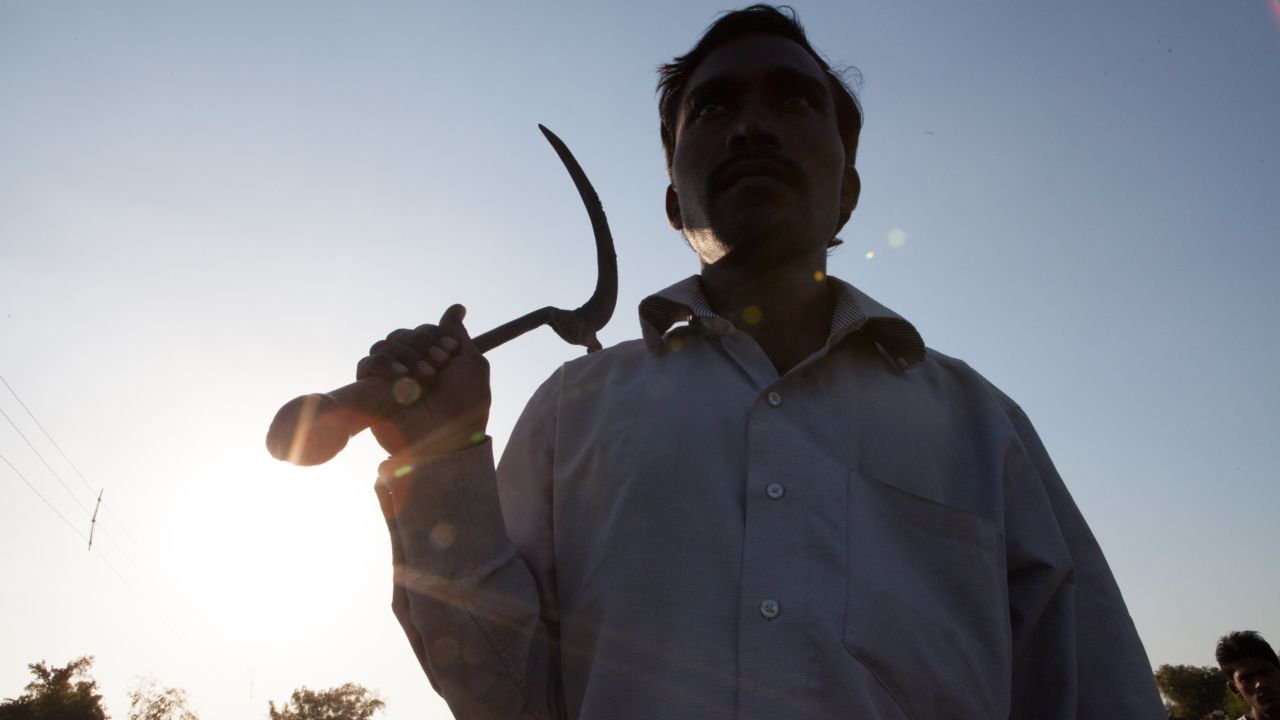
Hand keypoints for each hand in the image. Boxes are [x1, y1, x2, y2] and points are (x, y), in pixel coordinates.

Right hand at [356, 304, 490, 456]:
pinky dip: (384, 363)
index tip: (450, 353)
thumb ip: (458, 335)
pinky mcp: (372, 391)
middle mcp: (410, 367)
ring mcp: (390, 379)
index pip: (424, 329)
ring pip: (384, 344)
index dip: (435, 335)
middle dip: (422, 344)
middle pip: (403, 334)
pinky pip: (367, 363)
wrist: (445, 441)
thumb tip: (457, 307)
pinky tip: (402, 376)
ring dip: (406, 354)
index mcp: (432, 359)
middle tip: (438, 367)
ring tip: (424, 379)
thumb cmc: (464, 407)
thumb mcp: (471, 365)